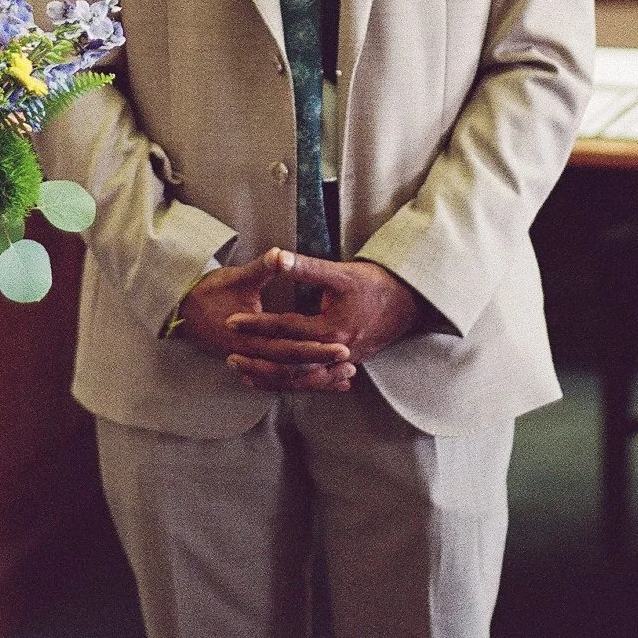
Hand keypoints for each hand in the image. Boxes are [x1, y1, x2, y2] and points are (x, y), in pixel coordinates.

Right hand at [172, 249, 353, 389]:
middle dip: (322, 368)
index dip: (316, 349)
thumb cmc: (211, 292)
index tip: (341, 346)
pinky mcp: (251, 364)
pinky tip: (323, 381)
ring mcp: (250, 363)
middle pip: (292, 369)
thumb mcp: (237, 277)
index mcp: (249, 337)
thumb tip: (278, 254)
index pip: (289, 348)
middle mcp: (250, 356)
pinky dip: (302, 382)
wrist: (184, 310)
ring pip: (287, 381)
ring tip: (345, 378)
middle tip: (350, 362)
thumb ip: (261, 268)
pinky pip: (280, 380)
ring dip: (316, 381)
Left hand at [221, 252, 427, 393]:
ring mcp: (341, 362)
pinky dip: (292, 381)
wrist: (408, 302)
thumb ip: (306, 268)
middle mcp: (334, 351)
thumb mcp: (340, 272)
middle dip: (257, 360)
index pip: (284, 328)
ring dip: (272, 377)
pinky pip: (313, 379)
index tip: (231, 322)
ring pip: (300, 378)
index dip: (256, 325)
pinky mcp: (345, 364)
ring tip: (244, 374)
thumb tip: (278, 256)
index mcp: (330, 328)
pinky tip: (275, 380)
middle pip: (289, 363)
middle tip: (229, 356)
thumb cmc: (374, 284)